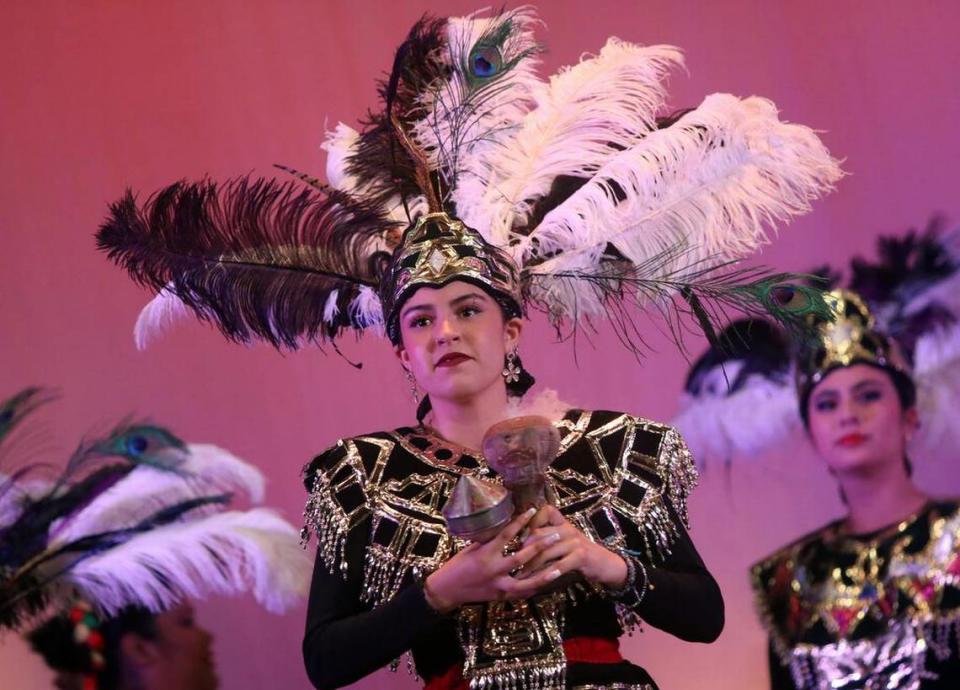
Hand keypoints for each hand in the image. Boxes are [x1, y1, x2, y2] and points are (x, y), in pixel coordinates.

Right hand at [423, 508, 567, 612]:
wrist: (446, 590)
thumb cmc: (458, 565)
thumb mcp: (472, 549)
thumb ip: (490, 542)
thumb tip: (507, 530)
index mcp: (485, 553)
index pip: (506, 534)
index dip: (520, 522)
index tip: (533, 511)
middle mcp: (493, 569)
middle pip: (522, 558)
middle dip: (540, 546)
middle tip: (556, 536)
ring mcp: (498, 585)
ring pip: (526, 582)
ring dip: (544, 575)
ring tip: (559, 568)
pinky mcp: (500, 596)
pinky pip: (521, 593)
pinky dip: (534, 588)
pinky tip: (546, 583)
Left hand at [519, 505, 627, 588]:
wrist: (606, 564)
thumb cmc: (581, 554)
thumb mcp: (566, 541)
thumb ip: (548, 538)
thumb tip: (521, 542)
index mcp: (564, 523)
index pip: (546, 511)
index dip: (532, 520)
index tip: (520, 536)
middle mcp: (568, 529)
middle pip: (540, 534)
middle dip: (525, 549)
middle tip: (513, 561)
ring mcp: (575, 542)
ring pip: (547, 552)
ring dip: (532, 565)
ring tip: (521, 575)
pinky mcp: (580, 556)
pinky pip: (560, 564)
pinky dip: (549, 572)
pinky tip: (541, 579)